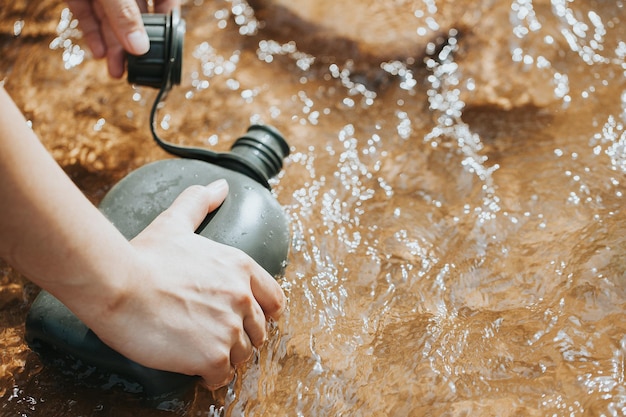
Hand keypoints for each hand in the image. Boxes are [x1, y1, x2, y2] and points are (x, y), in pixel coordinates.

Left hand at [65, 0, 179, 77]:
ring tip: (116, 72)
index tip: (166, 51)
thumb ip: (125, 15)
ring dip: (112, 47)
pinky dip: (91, 33)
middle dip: (133, 47)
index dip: (167, 26)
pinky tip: (98, 53)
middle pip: (134, 19)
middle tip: (134, 72)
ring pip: (109, 21)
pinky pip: (86, 14)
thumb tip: (139, 49)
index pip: (165, 4)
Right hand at [86, 180, 285, 388]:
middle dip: (241, 337)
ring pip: (243, 355)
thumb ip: (199, 203)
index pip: (274, 300)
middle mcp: (242, 297)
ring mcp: (230, 327)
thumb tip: (219, 185)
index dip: (262, 313)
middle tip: (214, 336)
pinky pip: (223, 377)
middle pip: (258, 331)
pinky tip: (196, 370)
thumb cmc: (143, 256)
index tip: (245, 318)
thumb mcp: (175, 223)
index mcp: (240, 267)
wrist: (117, 284)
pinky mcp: (213, 355)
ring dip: (226, 357)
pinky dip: (211, 377)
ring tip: (202, 352)